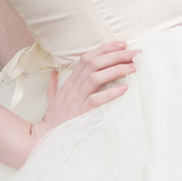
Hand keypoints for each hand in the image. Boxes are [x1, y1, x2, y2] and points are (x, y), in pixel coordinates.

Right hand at [26, 41, 136, 155]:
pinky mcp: (81, 112)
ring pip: (96, 77)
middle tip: (134, 52)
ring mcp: (77, 99)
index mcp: (70, 82)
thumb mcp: (52, 99)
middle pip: (94, 63)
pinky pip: (97, 99)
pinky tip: (124, 89)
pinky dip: (111, 93)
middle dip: (116, 55)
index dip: (105, 49)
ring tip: (133, 67)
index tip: (122, 44)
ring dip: (117, 70)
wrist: (46, 136)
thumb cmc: (53, 119)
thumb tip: (53, 74)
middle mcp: (73, 87)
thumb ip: (53, 85)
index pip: (87, 58)